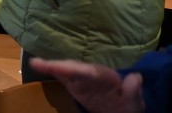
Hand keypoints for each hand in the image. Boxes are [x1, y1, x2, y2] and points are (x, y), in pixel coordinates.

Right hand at [28, 58, 144, 112]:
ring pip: (66, 70)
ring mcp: (83, 79)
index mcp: (106, 77)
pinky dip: (50, 70)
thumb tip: (136, 77)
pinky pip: (62, 76)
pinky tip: (37, 65)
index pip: (90, 72)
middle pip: (74, 68)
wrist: (121, 110)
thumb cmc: (128, 107)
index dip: (75, 69)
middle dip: (59, 66)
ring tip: (35, 63)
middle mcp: (92, 74)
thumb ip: (133, 91)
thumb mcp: (134, 102)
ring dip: (51, 66)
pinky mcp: (76, 85)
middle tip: (38, 63)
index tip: (61, 67)